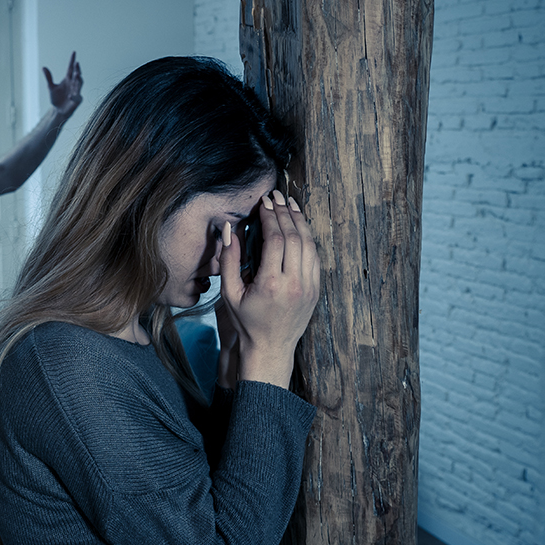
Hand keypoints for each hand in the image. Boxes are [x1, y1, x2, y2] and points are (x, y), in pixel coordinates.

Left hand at [43, 51, 82, 118]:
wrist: (58, 111)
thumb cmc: (56, 98)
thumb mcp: (51, 87)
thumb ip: (48, 77)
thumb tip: (43, 67)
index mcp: (67, 79)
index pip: (70, 68)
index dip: (72, 61)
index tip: (74, 52)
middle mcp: (73, 84)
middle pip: (77, 74)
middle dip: (77, 69)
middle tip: (76, 63)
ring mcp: (76, 91)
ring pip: (79, 84)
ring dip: (78, 79)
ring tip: (77, 75)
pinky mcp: (77, 100)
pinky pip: (76, 97)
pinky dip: (74, 96)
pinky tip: (70, 96)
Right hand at [217, 191, 319, 388]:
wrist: (270, 348)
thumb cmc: (246, 322)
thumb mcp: (229, 294)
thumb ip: (229, 261)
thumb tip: (228, 230)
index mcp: (271, 284)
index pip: (275, 239)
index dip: (270, 217)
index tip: (264, 203)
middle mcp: (294, 284)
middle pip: (294, 237)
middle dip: (285, 212)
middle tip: (276, 196)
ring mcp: (308, 287)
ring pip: (309, 244)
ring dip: (300, 221)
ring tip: (290, 204)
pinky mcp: (316, 290)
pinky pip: (315, 256)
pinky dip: (308, 238)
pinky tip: (299, 226)